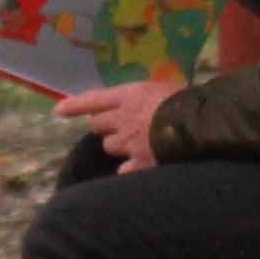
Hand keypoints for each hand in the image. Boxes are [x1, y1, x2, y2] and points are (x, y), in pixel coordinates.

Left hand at [53, 72, 182, 169]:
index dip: (74, 105)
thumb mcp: (164, 89)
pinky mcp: (140, 162)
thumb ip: (146, 98)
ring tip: (137, 143)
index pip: (93, 99)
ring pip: (110, 146)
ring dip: (118, 145)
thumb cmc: (189, 100)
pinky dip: (130, 168)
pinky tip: (141, 167)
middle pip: (97, 125)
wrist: (202, 125)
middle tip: (120, 125)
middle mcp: (122, 119)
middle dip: (105, 126)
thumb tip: (143, 103)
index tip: (58, 110)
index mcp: (129, 96)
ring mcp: (129, 142)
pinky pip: (125, 169)